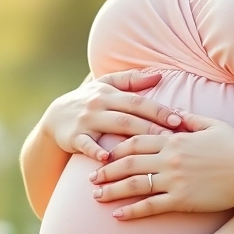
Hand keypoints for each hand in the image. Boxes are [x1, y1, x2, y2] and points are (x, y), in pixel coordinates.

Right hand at [40, 69, 184, 162]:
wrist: (53, 118)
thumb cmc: (87, 101)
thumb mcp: (105, 85)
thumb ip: (131, 80)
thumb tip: (159, 75)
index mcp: (109, 92)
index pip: (139, 101)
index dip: (159, 110)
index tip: (180, 119)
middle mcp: (99, 104)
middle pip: (130, 114)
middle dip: (153, 124)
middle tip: (175, 136)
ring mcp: (86, 120)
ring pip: (113, 126)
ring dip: (133, 137)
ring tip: (153, 148)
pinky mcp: (74, 137)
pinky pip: (86, 144)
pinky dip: (95, 150)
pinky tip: (106, 158)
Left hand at [89, 110, 233, 218]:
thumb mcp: (212, 125)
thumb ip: (190, 119)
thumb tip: (173, 114)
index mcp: (175, 139)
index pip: (137, 140)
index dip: (117, 148)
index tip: (104, 154)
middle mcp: (170, 158)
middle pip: (129, 162)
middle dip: (107, 170)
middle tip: (90, 178)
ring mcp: (174, 179)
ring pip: (134, 184)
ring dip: (112, 190)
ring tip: (96, 196)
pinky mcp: (182, 199)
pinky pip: (151, 206)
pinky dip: (132, 211)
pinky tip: (118, 215)